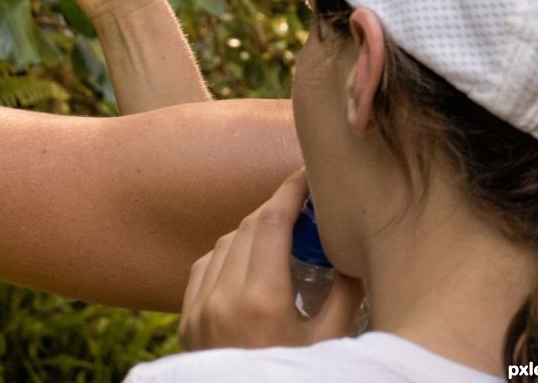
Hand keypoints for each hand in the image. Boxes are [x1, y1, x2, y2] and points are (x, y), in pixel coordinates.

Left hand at [179, 169, 364, 350]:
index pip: (271, 221)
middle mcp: (222, 299)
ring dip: (250, 234)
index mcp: (260, 301)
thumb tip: (352, 253)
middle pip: (247, 227)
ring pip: (223, 244)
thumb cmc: (294, 381)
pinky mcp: (185, 321)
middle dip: (276, 212)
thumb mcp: (331, 347)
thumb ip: (344, 294)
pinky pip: (203, 268)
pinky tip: (247, 268)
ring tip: (280, 243)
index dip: (290, 191)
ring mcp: (198, 310)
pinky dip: (226, 257)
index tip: (307, 175)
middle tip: (303, 211)